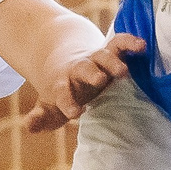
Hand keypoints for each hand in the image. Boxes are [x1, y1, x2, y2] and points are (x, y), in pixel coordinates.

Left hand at [23, 32, 142, 133]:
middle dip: (91, 74)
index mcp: (63, 83)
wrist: (66, 56)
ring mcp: (95, 59)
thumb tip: (29, 127)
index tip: (75, 112)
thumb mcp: (49, 105)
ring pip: (103, 56)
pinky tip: (142, 46)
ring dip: (112, 62)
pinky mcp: (110, 50)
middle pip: (84, 69)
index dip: (67, 102)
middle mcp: (80, 69)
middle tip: (100, 80)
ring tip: (124, 71)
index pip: (63, 93)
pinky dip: (129, 43)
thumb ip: (41, 117)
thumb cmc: (62, 89)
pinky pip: (119, 43)